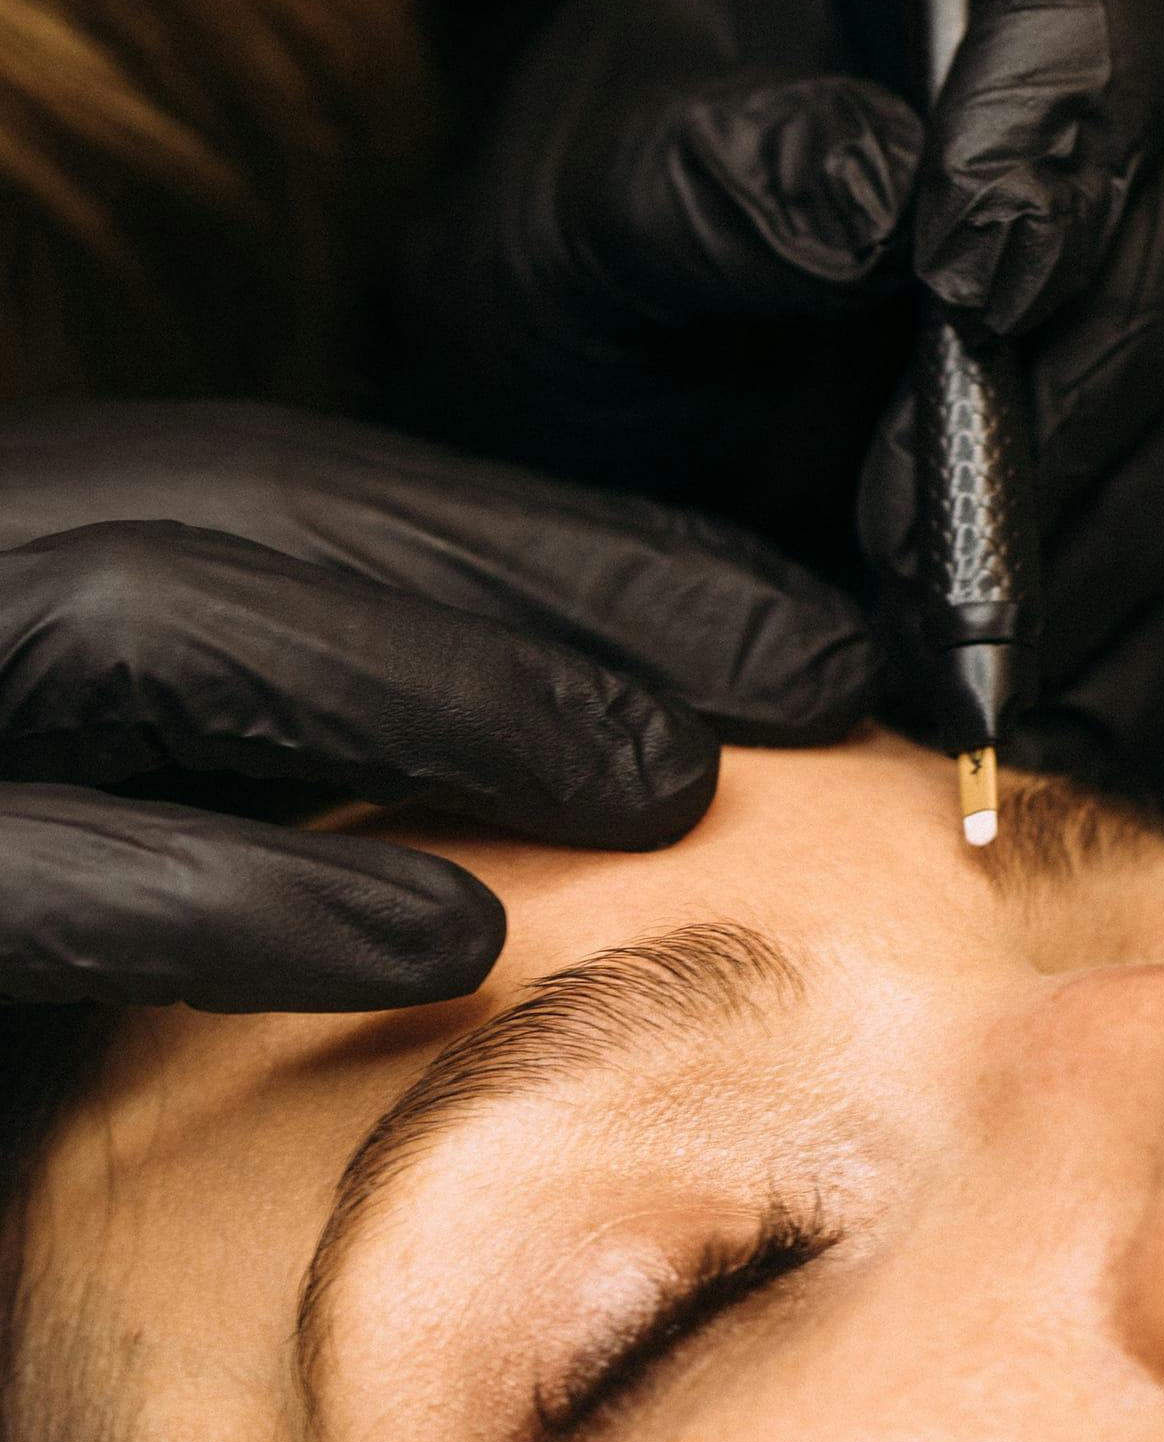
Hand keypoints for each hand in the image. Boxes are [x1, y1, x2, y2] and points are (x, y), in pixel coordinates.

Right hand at [0, 402, 877, 1009]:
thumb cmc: (2, 947)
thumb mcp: (154, 807)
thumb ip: (315, 753)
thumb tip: (628, 746)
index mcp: (25, 563)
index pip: (315, 494)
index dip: (568, 540)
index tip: (785, 622)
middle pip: (263, 514)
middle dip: (553, 583)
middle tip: (806, 677)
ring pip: (153, 624)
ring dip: (445, 689)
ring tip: (668, 785)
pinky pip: (22, 876)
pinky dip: (242, 896)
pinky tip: (450, 946)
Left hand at [398, 0, 1163, 743]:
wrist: (659, 419)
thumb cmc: (621, 282)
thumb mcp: (594, 222)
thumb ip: (699, 182)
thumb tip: (867, 194)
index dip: (1088, 89)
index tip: (970, 279)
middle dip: (1132, 328)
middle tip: (960, 491)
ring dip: (1152, 497)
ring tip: (977, 622)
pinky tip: (1058, 694)